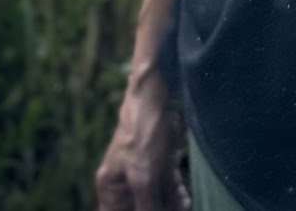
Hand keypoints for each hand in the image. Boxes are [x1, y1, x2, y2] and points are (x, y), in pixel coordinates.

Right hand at [95, 67, 189, 210]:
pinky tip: (185, 198)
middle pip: (139, 210)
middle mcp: (124, 182)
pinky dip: (176, 195)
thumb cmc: (143, 134)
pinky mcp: (159, 163)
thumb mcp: (144, 178)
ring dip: (170, 207)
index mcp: (110, 187)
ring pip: (157, 201)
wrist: (159, 96)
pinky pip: (167, 188)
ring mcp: (143, 172)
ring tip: (183, 205)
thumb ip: (147, 209)